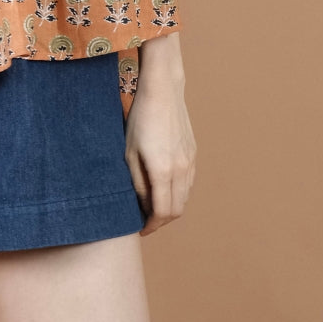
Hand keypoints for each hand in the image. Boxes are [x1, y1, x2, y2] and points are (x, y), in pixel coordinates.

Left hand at [123, 75, 196, 235]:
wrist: (163, 91)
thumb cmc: (140, 119)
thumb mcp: (129, 152)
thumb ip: (137, 182)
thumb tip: (143, 205)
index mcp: (163, 171)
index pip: (162, 212)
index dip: (152, 226)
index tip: (141, 229)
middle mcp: (181, 169)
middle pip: (177, 210)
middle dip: (162, 221)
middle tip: (146, 221)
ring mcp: (190, 161)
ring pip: (185, 197)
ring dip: (172, 207)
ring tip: (154, 206)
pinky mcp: (193, 153)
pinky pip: (188, 182)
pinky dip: (179, 193)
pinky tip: (165, 188)